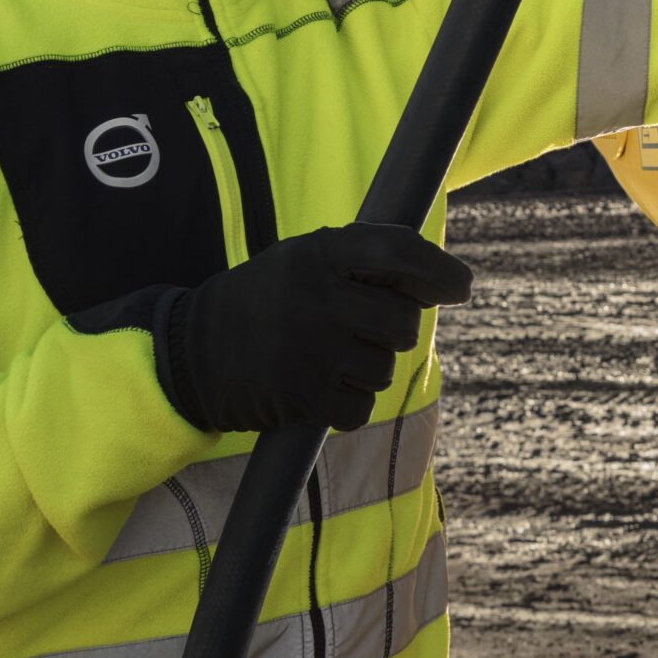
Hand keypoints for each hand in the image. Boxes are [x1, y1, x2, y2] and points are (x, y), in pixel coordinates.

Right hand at [159, 224, 473, 433]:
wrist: (194, 351)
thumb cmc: (271, 298)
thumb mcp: (308, 257)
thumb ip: (370, 259)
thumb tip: (449, 282)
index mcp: (319, 252)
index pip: (397, 251)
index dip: (437, 268)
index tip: (462, 286)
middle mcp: (317, 298)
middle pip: (403, 322)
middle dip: (394, 329)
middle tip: (362, 328)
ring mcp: (311, 350)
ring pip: (385, 368)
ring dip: (370, 368)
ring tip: (330, 356)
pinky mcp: (303, 398)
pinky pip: (362, 407)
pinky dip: (350, 403)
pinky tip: (321, 385)